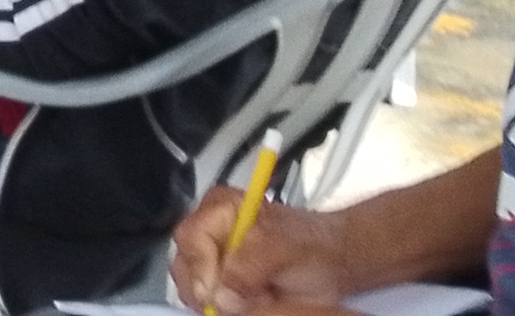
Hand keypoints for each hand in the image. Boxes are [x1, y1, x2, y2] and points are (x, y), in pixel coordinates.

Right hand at [170, 189, 354, 314]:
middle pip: (183, 264)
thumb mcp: (285, 248)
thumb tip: (221, 294)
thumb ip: (250, 264)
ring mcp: (206, 258)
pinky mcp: (213, 283)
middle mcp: (205, 230)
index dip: (202, 268)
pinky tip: (247, 304)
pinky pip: (202, 302)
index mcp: (218, 207)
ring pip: (189, 287)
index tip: (219, 294)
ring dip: (217, 302)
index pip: (191, 238)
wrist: (331, 263)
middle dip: (208, 289)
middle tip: (240, 302)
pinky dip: (221, 309)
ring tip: (256, 298)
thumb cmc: (311, 248)